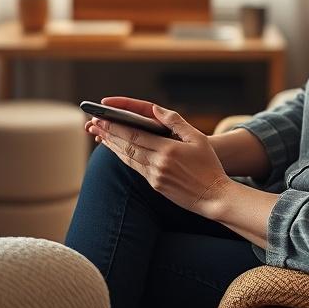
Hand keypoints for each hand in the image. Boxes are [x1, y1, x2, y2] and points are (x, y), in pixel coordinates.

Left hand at [87, 100, 231, 217]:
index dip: (115, 126)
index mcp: (168, 150)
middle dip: (108, 134)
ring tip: (99, 135)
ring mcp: (155, 176)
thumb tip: (156, 109)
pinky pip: (135, 168)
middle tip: (93, 124)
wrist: (215, 197)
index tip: (102, 118)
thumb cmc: (209, 165)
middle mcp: (158, 164)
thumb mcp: (197, 138)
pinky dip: (124, 157)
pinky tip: (117, 150)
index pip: (135, 135)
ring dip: (112, 146)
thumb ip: (175, 122)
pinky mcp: (155, 185)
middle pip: (127, 146)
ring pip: (128, 158)